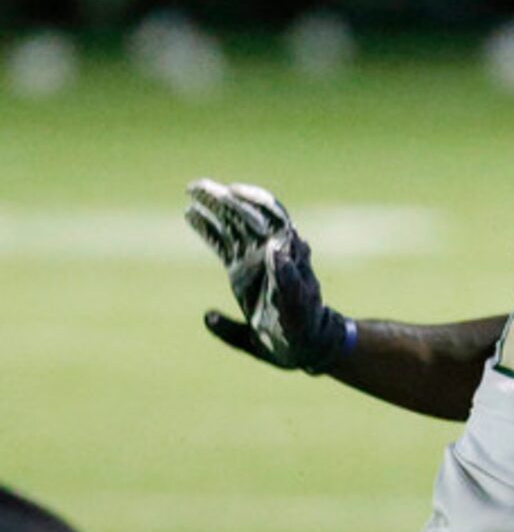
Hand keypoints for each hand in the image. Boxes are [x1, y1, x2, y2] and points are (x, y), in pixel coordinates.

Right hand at [184, 179, 351, 371]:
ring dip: (213, 208)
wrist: (305, 344)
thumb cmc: (304, 327)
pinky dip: (207, 229)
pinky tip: (190, 215)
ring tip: (191, 192)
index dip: (253, 201)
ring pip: (231, 225)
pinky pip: (222, 243)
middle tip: (196, 186)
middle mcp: (269, 253)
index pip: (270, 218)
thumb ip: (287, 280)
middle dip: (223, 199)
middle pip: (245, 216)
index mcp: (285, 256)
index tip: (232, 191)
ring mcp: (254, 260)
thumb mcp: (297, 305)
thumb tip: (275, 248)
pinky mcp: (241, 271)